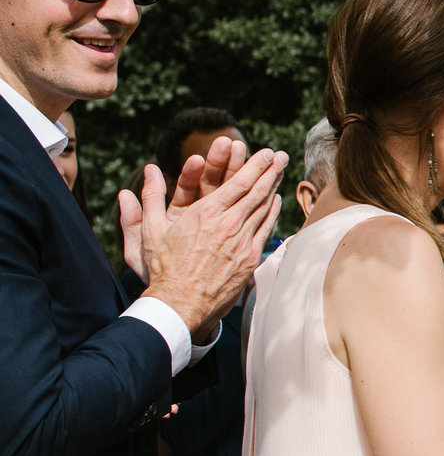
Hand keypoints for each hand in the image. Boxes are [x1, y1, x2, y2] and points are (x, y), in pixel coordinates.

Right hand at [119, 146, 286, 334]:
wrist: (181, 302)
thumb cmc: (163, 266)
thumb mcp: (150, 230)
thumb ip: (151, 197)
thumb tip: (148, 170)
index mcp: (205, 214)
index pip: (239, 183)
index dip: (256, 166)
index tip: (267, 153)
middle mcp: (228, 225)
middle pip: (257, 192)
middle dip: (271, 171)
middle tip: (282, 156)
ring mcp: (242, 242)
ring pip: (264, 209)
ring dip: (274, 188)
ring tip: (282, 172)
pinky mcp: (250, 258)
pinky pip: (265, 229)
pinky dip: (272, 212)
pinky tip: (276, 201)